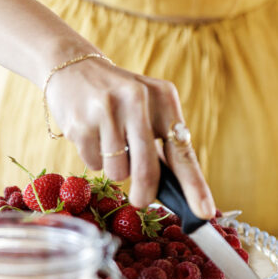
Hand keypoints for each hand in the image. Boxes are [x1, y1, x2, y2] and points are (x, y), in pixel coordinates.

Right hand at [45, 55, 215, 216]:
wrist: (72, 65)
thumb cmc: (120, 96)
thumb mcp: (149, 106)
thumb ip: (163, 141)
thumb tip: (177, 190)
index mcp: (164, 98)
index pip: (183, 151)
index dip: (195, 186)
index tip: (206, 213)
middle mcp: (137, 100)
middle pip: (148, 169)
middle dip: (145, 192)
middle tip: (141, 201)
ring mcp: (106, 111)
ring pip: (117, 172)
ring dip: (114, 167)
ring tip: (109, 141)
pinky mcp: (80, 123)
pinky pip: (93, 164)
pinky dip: (94, 158)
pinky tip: (91, 134)